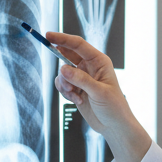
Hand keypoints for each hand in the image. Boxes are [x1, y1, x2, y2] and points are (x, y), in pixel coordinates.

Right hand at [47, 31, 150, 161]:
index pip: (78, 45)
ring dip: (64, 83)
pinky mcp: (76, 88)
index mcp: (99, 62)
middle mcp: (90, 67)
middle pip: (68, 54)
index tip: (48, 35)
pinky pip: (62, 84)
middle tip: (47, 51)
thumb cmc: (114, 107)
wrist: (114, 126)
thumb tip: (63, 69)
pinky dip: (65, 92)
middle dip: (59, 57)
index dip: (63, 39)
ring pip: (63, 72)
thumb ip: (81, 80)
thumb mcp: (99, 92)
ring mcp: (82, 78)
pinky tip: (77, 101)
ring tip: (74, 94)